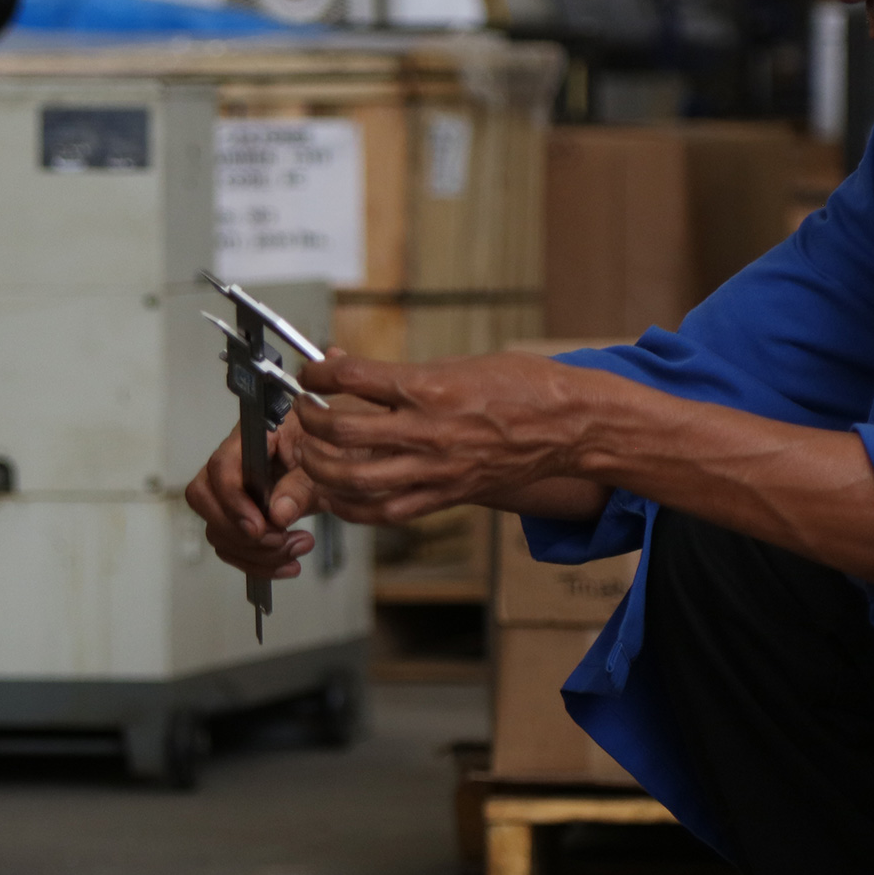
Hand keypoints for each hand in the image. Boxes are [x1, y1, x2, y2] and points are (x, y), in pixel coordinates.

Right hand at [182, 412, 320, 578]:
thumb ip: (302, 486)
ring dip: (256, 552)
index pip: (221, 465)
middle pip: (204, 499)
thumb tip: (277, 514)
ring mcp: (232, 491)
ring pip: (217, 529)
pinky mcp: (239, 516)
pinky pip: (232, 547)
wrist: (342, 464)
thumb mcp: (327, 465)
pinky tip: (289, 564)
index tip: (258, 528)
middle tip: (281, 540)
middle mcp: (234, 462)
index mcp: (254, 436)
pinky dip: (258, 563)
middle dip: (240, 532)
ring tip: (299, 548)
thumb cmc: (334, 451)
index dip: (233, 500)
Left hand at [292, 350, 595, 522]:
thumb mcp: (460, 363)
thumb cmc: (523, 387)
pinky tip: (336, 494)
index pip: (353, 379)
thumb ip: (405, 373)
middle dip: (310, 421)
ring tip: (311, 453)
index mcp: (431, 387)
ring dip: (319, 466)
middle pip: (342, 431)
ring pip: (354, 479)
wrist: (569, 426)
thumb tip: (355, 370)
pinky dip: (350, 505)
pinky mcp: (445, 496)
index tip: (310, 376)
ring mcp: (436, 469)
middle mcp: (429, 430)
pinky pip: (384, 511)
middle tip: (304, 413)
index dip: (319, 376)